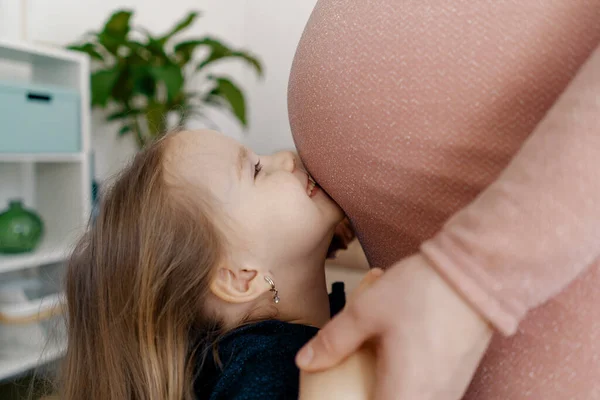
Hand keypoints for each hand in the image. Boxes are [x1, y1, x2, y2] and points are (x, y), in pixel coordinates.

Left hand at [296, 254, 493, 399]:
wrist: (477, 272)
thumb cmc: (422, 291)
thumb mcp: (366, 312)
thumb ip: (333, 342)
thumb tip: (305, 360)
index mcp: (404, 395)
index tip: (338, 393)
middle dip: (366, 395)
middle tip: (353, 382)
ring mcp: (447, 392)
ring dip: (388, 391)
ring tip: (373, 369)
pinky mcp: (456, 378)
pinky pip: (425, 393)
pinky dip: (405, 385)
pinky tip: (396, 361)